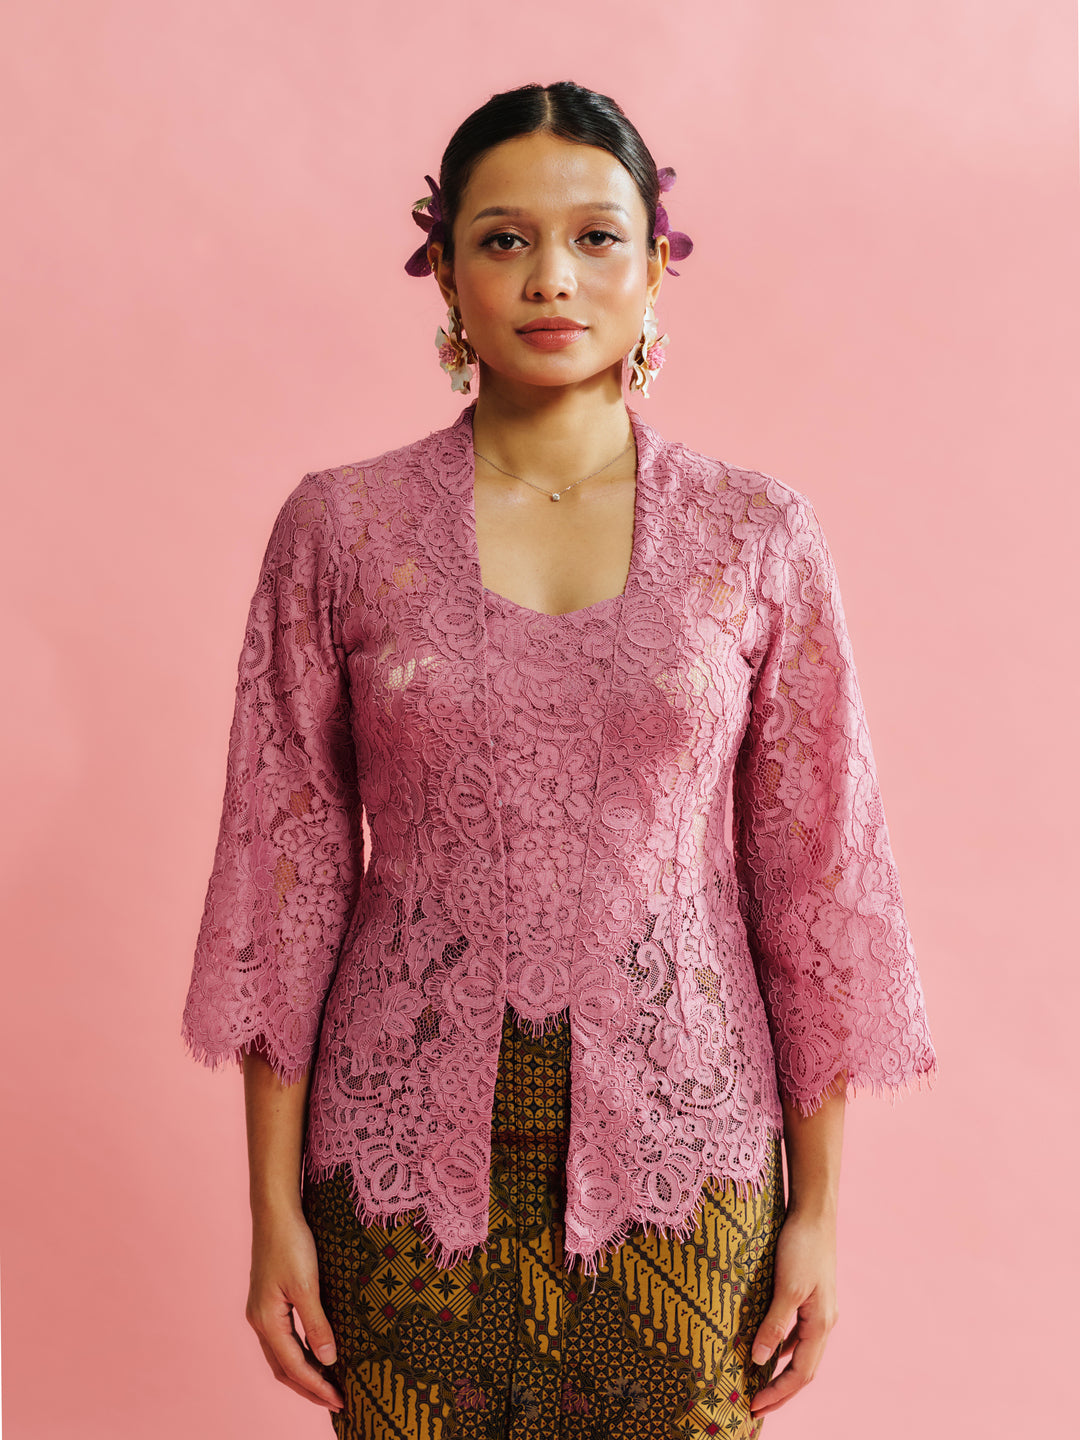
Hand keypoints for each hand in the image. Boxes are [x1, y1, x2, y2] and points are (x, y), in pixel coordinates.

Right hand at [245, 1205, 344, 1412]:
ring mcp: (262, 1310)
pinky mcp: (269, 1300)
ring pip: (282, 1355)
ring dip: (304, 1373)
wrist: (275, 1211)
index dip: (317, 1387)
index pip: (294, 1367)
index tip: (340, 1401)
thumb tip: (329, 1360)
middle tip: (337, 1402)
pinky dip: (299, 1352)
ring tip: (328, 1385)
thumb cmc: (291, 1243)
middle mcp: (260, 1320)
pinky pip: (284, 1338)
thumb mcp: (307, 1285)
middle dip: (309, 1388)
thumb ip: (317, 1324)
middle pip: (284, 1368)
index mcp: (266, 1321)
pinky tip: (316, 1352)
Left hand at [748, 1208, 838, 1416]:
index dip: (778, 1393)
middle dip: (780, 1391)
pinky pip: (796, 1332)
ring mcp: (819, 1309)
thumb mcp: (787, 1287)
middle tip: (754, 1406)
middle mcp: (824, 1322)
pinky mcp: (810, 1296)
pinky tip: (766, 1347)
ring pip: (800, 1352)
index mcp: (821, 1324)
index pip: (801, 1374)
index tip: (753, 1407)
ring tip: (757, 1383)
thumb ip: (775, 1324)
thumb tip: (759, 1359)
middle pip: (803, 1369)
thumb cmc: (801, 1246)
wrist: (814, 1212)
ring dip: (780, 1371)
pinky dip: (781, 1346)